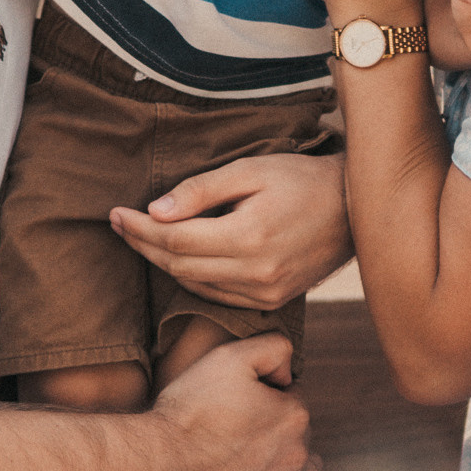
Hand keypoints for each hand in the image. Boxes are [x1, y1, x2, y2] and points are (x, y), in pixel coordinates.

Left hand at [110, 151, 351, 309]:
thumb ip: (202, 190)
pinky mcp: (272, 301)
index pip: (175, 240)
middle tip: (118, 223)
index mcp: (249, 237)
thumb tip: (156, 210)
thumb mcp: (252, 170)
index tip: (115, 213)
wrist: (355, 210)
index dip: (139, 228)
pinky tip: (178, 258)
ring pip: (194, 284)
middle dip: (143, 244)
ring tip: (140, 237)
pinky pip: (217, 294)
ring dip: (162, 262)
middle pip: (178, 266)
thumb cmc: (302, 180)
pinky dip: (191, 277)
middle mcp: (256, 274)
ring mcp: (265, 293)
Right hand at [146, 333, 318, 470]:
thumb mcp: (229, 357)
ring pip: (307, 469)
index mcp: (292, 414)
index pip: (293, 396)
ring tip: (253, 459)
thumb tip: (289, 371)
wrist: (158, 464)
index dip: (267, 393)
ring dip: (290, 461)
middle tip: (238, 429)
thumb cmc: (189, 410)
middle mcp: (297, 452)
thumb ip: (273, 348)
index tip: (240, 400)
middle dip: (276, 426)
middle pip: (298, 432)